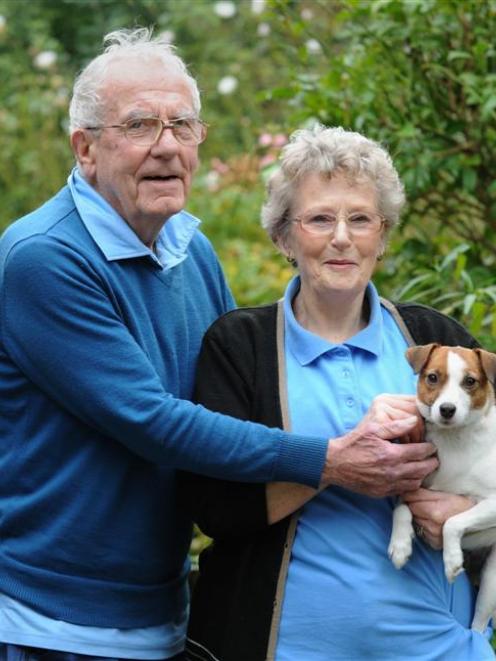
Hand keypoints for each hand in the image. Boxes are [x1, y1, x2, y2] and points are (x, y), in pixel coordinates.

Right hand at [321, 394, 437, 496]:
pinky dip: (410, 484)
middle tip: (433, 458)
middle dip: (430, 463)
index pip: (420, 452)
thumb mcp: (372, 430)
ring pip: (415, 482)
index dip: (429, 449)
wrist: (335, 464)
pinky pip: (403, 491)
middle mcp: (392, 472)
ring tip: (423, 467)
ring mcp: (388, 484)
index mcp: (392, 454)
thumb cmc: (353, 444)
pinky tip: (410, 477)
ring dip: (422, 475)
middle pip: (422, 469)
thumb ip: (395, 426)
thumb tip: (414, 421)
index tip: (432, 446)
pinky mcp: (382, 492)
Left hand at [403, 488, 475, 549]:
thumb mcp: (442, 494)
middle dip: (413, 505)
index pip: (409, 500)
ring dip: (417, 516)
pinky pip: (421, 531)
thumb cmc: (459, 504)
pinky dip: (423, 526)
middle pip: (410, 510)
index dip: (410, 495)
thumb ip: (421, 493)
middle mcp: (433, 526)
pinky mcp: (435, 544)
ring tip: (430, 513)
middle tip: (425, 503)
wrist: (474, 520)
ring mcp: (434, 537)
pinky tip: (433, 522)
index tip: (412, 493)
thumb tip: (403, 493)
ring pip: (414, 521)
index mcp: (434, 512)